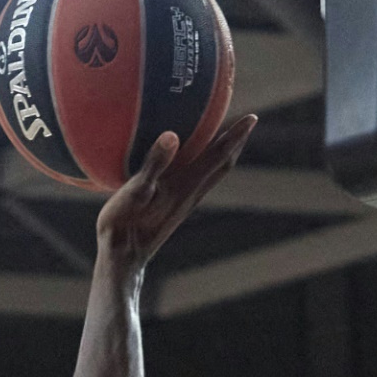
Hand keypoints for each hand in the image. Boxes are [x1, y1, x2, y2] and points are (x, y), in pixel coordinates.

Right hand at [96, 115, 257, 266]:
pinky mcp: (175, 210)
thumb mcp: (135, 191)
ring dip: (224, 155)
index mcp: (185, 187)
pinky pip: (200, 182)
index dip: (235, 135)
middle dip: (236, 143)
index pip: (217, 156)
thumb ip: (154, 164)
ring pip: (213, 175)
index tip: (252, 117)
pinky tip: (196, 164)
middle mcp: (190, 195)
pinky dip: (207, 166)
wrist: (123, 259)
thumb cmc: (124, 224)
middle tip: (248, 122)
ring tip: (228, 138)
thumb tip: (172, 136)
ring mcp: (184, 204)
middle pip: (222, 165)